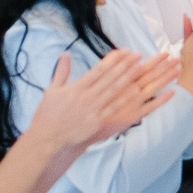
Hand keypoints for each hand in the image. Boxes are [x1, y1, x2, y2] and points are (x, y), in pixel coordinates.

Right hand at [23, 47, 179, 156]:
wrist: (46, 140)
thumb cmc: (48, 116)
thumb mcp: (52, 91)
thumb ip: (61, 71)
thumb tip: (65, 54)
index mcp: (78, 87)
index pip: (100, 69)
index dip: (115, 60)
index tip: (126, 51)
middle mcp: (88, 96)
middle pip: (113, 78)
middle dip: (128, 65)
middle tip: (142, 55)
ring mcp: (95, 110)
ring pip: (119, 91)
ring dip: (133, 79)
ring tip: (146, 69)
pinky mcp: (100, 122)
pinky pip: (120, 110)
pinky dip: (131, 101)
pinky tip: (141, 93)